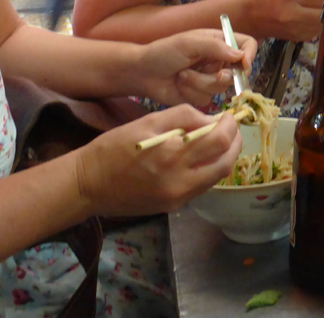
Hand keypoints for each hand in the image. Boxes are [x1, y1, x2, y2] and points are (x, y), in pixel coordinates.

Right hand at [75, 106, 240, 216]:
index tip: (228, 116)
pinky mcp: (173, 207)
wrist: (88, 184)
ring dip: (224, 158)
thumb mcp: (148, 121)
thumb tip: (211, 119)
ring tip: (219, 141)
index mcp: (172, 155)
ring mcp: (177, 199)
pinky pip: (201, 187)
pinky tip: (201, 158)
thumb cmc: (114, 148)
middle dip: (234, 143)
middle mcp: (180, 182)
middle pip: (225, 164)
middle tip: (231, 129)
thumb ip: (183, 117)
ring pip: (216, 178)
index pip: (219, 140)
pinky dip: (208, 170)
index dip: (229, 125)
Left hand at [137, 28, 256, 107]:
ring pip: (220, 88)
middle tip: (214, 74)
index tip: (243, 64)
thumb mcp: (189, 43)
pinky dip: (191, 91)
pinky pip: (206, 98)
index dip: (249, 55)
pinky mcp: (201, 95)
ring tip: (182, 75)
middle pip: (238, 72)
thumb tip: (240, 56)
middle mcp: (218, 60)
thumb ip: (216, 47)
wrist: (142, 73)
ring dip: (199, 82)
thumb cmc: (164, 52)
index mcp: (219, 42)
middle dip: (222, 76)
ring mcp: (210, 79)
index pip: (247, 45)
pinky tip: (179, 84)